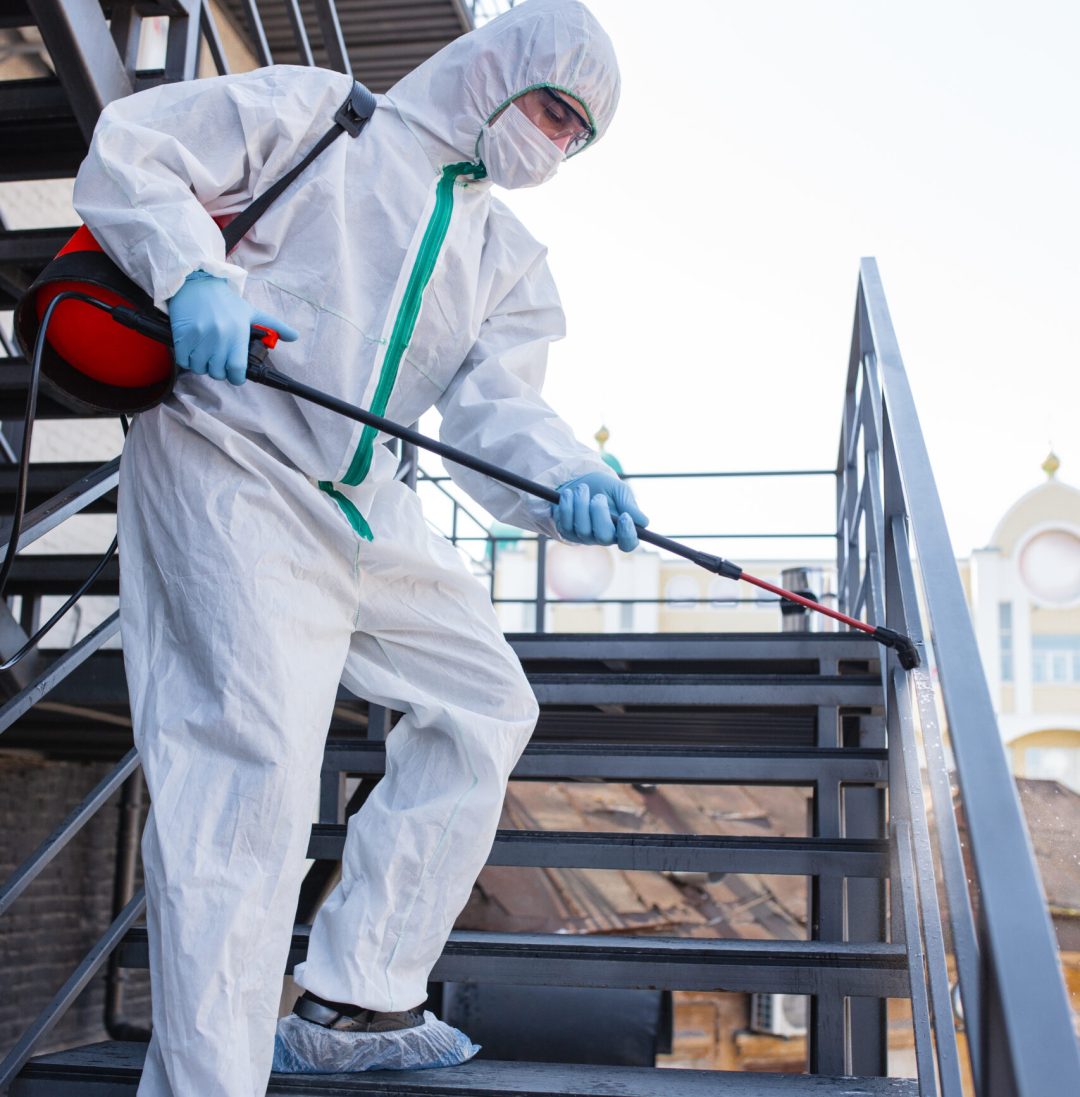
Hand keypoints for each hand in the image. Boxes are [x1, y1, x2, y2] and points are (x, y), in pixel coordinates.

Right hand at [168, 271, 298, 384]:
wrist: (196, 282)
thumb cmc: (225, 301)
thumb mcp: (252, 312)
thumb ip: (274, 326)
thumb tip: (294, 336)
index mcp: (237, 334)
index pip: (237, 370)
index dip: (236, 377)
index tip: (235, 374)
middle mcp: (219, 337)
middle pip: (218, 372)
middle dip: (219, 371)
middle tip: (219, 362)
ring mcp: (199, 337)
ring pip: (200, 368)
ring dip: (202, 366)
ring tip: (206, 355)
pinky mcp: (182, 335)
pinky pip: (184, 360)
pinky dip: (187, 360)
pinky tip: (192, 351)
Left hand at [552, 472, 648, 552]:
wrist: (580, 481)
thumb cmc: (604, 488)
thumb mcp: (619, 490)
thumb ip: (629, 504)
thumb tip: (643, 522)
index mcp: (621, 529)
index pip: (628, 543)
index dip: (628, 534)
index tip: (625, 516)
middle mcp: (603, 537)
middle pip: (604, 536)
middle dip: (600, 514)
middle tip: (598, 496)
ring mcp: (584, 536)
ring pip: (583, 529)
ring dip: (581, 506)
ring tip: (582, 488)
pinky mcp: (567, 531)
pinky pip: (566, 524)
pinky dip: (567, 506)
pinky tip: (568, 494)